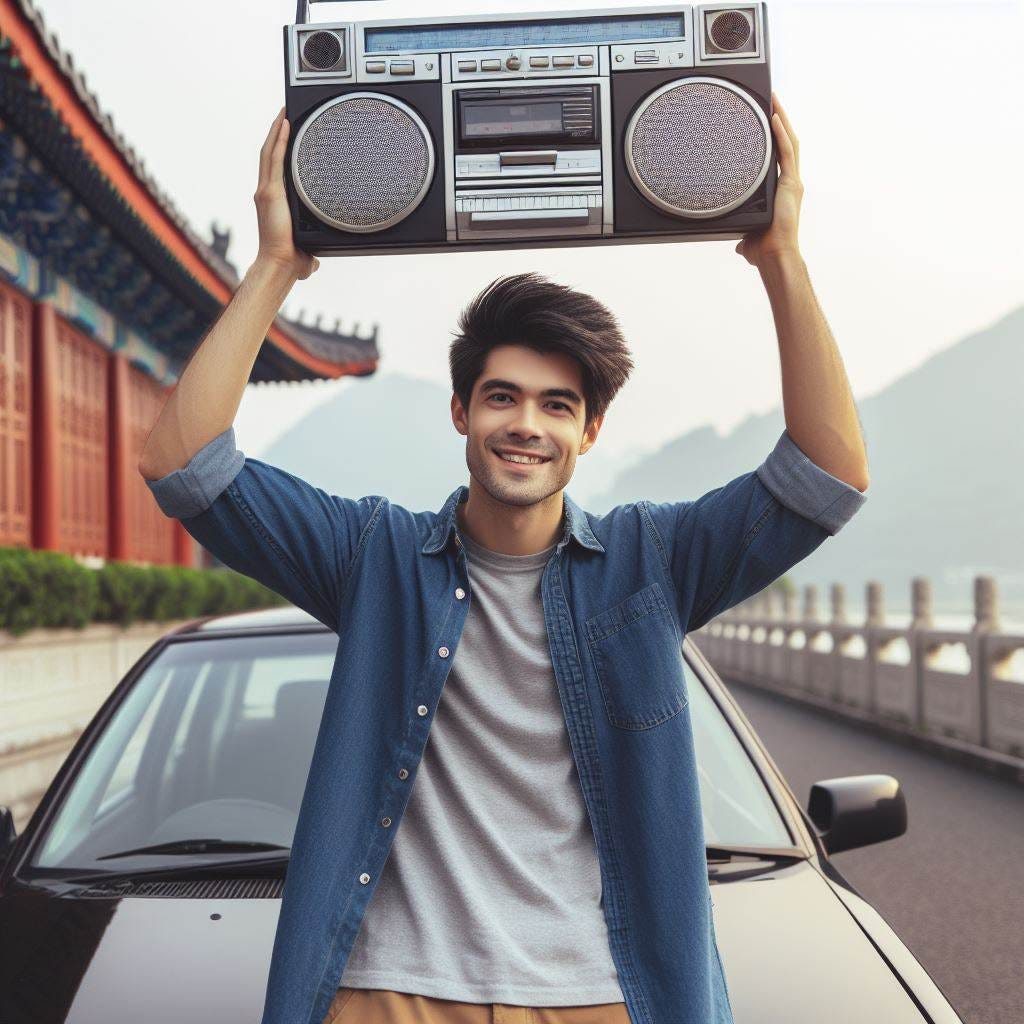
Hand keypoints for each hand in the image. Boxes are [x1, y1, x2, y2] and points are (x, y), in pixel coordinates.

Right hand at [254, 107, 318, 280]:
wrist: (281, 264)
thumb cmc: (291, 260)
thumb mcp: (303, 250)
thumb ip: (309, 251)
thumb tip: (316, 261)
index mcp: (273, 202)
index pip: (275, 170)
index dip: (278, 150)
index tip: (287, 136)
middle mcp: (266, 192)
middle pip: (269, 154)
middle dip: (276, 132)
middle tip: (285, 114)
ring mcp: (266, 190)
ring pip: (269, 152)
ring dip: (276, 130)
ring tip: (284, 112)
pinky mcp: (270, 191)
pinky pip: (275, 159)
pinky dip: (279, 140)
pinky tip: (285, 126)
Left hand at [735, 92, 802, 268]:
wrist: (774, 255)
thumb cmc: (763, 249)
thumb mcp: (749, 237)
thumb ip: (745, 235)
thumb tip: (738, 244)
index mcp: (781, 190)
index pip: (779, 157)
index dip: (775, 138)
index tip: (766, 121)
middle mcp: (790, 182)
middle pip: (787, 143)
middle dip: (780, 120)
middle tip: (771, 99)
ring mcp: (792, 181)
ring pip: (789, 142)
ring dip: (782, 119)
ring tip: (774, 99)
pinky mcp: (791, 183)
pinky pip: (786, 152)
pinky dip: (781, 133)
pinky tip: (775, 117)